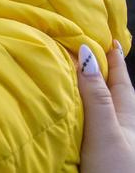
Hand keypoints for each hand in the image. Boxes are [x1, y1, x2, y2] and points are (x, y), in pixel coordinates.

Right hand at [78, 40, 134, 171]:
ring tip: (79, 80)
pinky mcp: (100, 158)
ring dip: (92, 95)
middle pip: (114, 94)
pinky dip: (82, 117)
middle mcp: (122, 128)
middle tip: (93, 53)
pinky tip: (71, 118)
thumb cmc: (116, 172)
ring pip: (103, 112)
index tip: (107, 37)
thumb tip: (86, 54)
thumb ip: (95, 96)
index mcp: (126, 116)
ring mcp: (112, 144)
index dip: (113, 58)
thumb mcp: (105, 131)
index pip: (119, 80)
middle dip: (104, 74)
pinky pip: (90, 128)